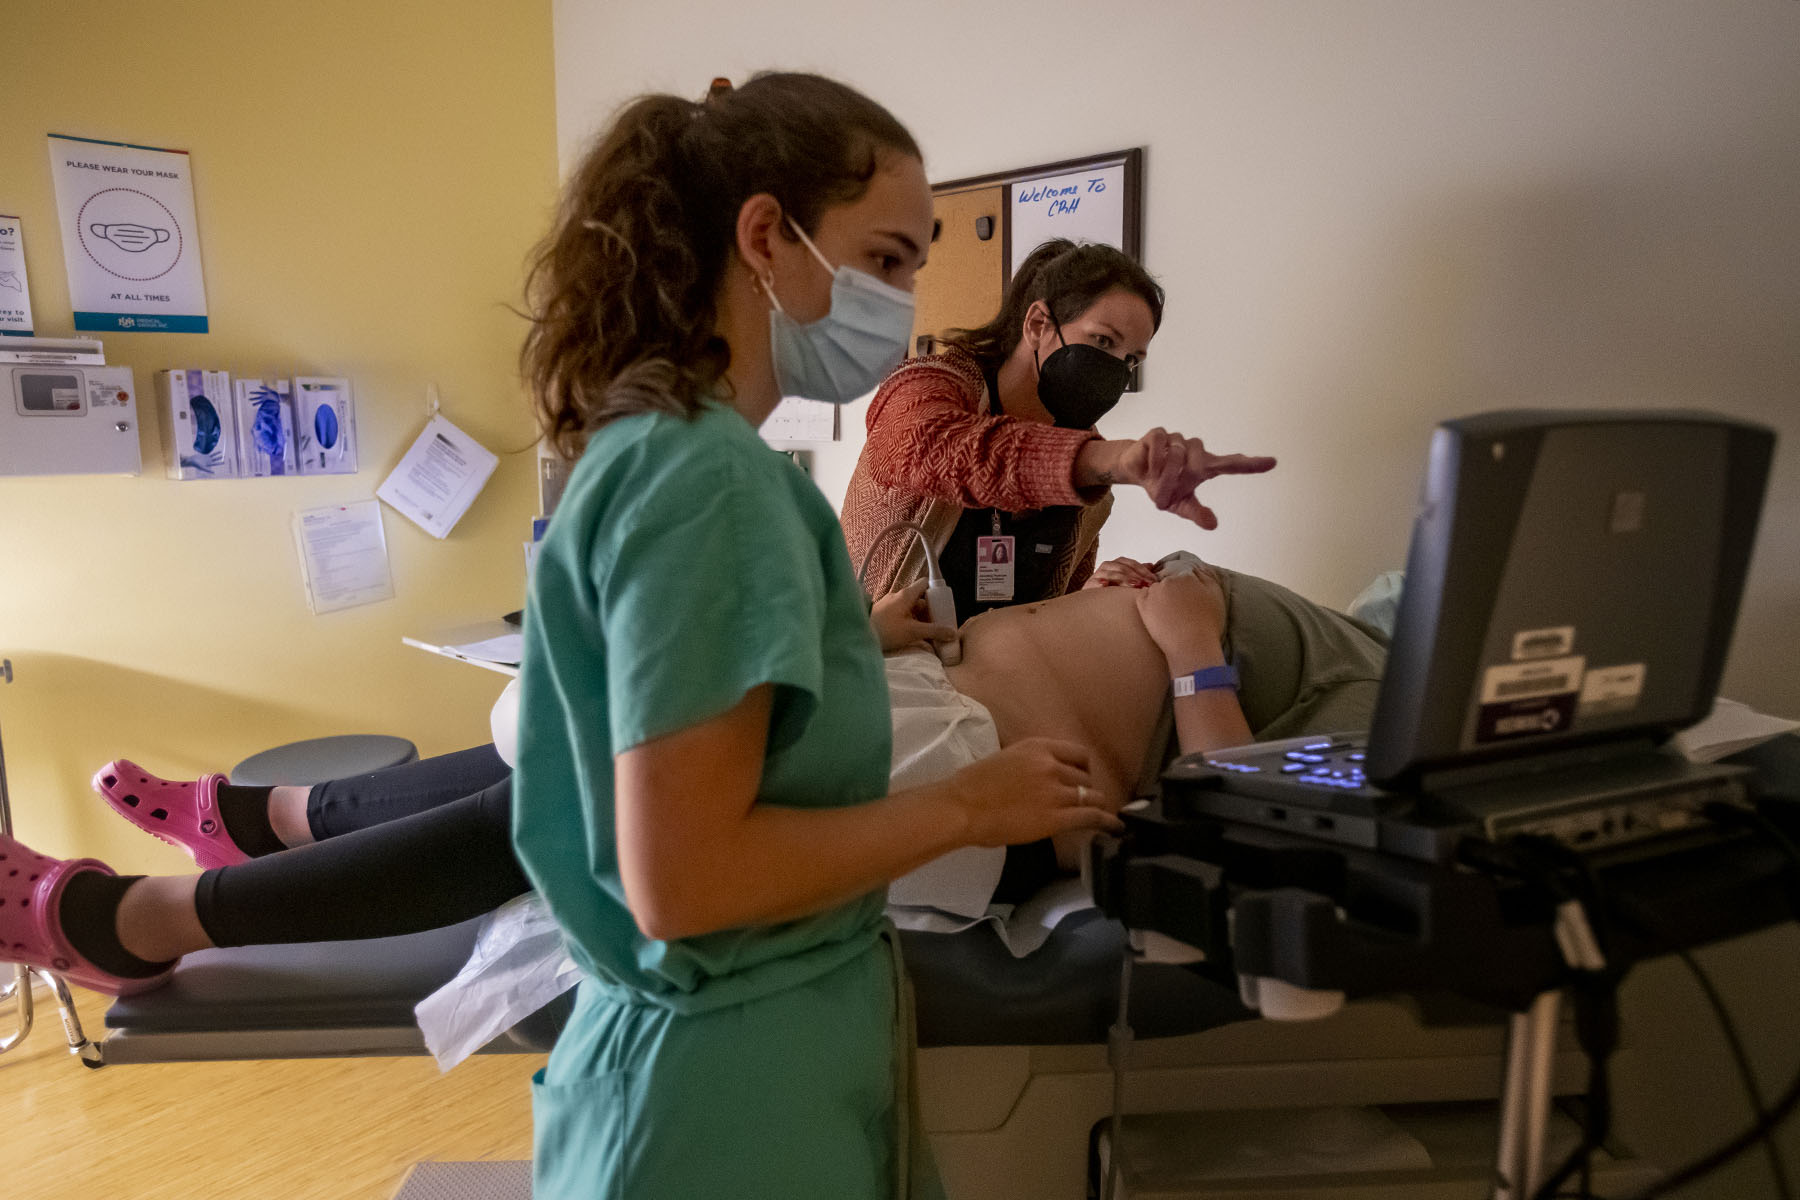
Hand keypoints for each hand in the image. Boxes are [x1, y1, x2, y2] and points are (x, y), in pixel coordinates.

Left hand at [870, 579, 956, 652]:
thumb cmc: (885, 630)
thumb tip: (952, 633)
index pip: (925, 584)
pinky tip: (910, 635)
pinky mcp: (882, 615)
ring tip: (926, 633)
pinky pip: (900, 615)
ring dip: (918, 619)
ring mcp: (888, 605)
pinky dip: (908, 622)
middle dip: (929, 611)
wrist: (857, 634)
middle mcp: (897, 596)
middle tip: (937, 624)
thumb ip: (934, 632)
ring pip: (909, 608)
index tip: (943, 604)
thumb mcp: (913, 632)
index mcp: (906, 595)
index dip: (935, 592)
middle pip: (919, 599)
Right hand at [946, 737, 1122, 847]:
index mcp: (1037, 747)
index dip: (1083, 768)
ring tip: (1099, 814)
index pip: (1077, 753)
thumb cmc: (973, 785)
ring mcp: (1056, 791)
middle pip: (1085, 776)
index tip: (1083, 776)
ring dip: (1095, 805)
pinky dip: (1107, 822)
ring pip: (1092, 795)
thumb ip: (1030, 764)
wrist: (962, 807)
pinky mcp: (1057, 817)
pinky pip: (1092, 816)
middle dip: (1085, 789)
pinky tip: (1114, 827)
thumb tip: (1040, 777)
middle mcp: (1051, 764)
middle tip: (1082, 801)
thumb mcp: (1005, 759)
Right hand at [1083, 556, 1159, 588]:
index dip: (1142, 571)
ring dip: (1122, 578)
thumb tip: (1151, 566)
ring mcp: (1097, 575)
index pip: (1131, 563)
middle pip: (1121, 567)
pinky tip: (1105, 585)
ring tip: (1133, 585)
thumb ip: (1137, 573)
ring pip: (1110, 573)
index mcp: (1117, 564)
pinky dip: (1098, 582)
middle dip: (1134, 575)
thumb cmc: (1112, 590)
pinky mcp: (1088, 586)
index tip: (1152, 580)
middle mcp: (1107, 567)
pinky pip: (1092, 582)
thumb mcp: (1127, 581)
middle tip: (1144, 584)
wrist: (1093, 601)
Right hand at [1114, 429, 1275, 529]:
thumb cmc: (1162, 486)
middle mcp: (1195, 450)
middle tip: (1164, 498)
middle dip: (1178, 483)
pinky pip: (1161, 447)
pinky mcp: (1159, 434)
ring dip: (1163, 477)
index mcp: (1205, 467)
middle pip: (1198, 463)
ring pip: (1176, 456)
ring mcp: (1178, 439)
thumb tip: (1213, 525)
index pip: (1233, 464)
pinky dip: (1154, 462)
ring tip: (1154, 485)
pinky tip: (1149, 469)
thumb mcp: (1179, 506)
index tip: (1272, 463)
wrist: (1134, 470)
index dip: (1251, 465)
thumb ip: (1196, 513)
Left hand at [1134, 570, 1227, 665]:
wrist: (1192, 646)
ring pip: (1156, 589)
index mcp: (1187, 576)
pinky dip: (1148, 603)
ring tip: (1169, 615)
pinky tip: (1158, 615)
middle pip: (1168, 581)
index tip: (1187, 601)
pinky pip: (1143, 597)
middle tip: (1179, 610)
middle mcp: (1169, 581)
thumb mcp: (1215, 594)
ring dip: (1160, 597)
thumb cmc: (1207, 623)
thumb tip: (1194, 570)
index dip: (1185, 589)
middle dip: (1173, 591)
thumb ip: (1205, 577)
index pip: (1183, 576)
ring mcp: (1154, 592)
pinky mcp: (1143, 605)